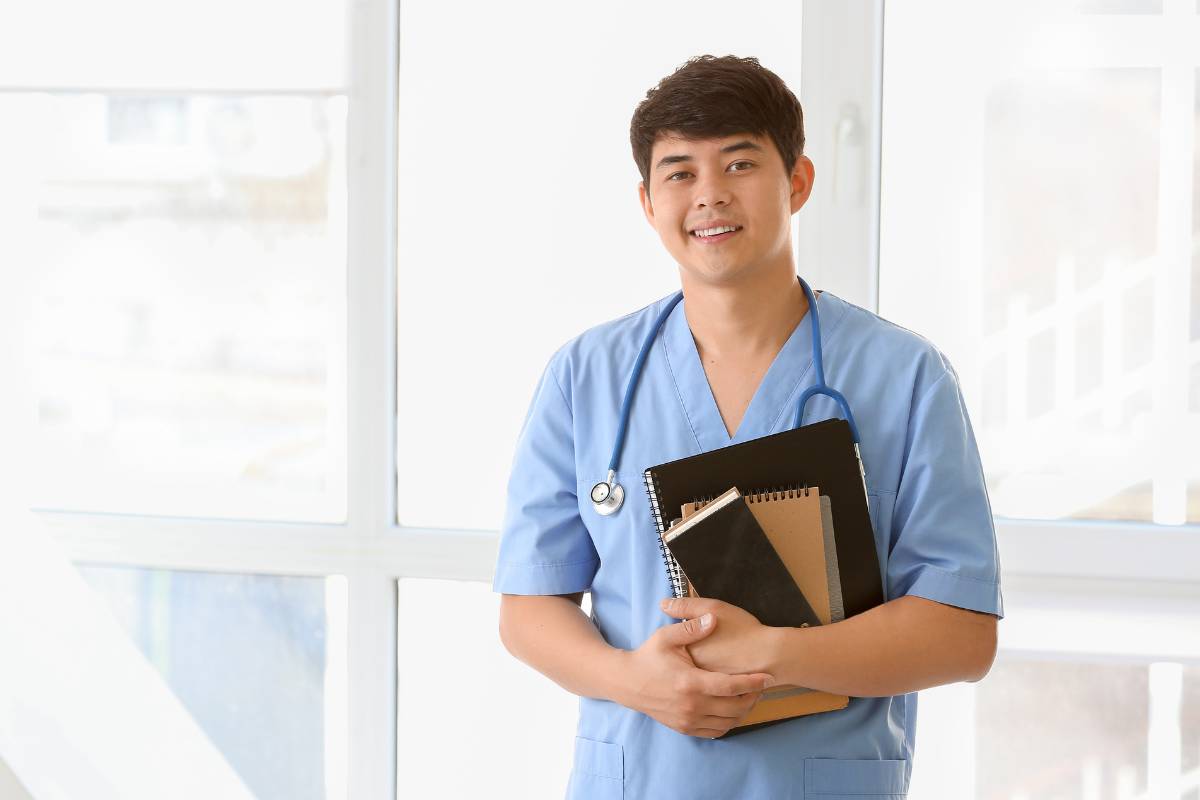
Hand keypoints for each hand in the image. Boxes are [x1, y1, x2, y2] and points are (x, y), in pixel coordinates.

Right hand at [619, 610, 774, 738]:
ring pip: (727, 723)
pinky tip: (732, 709)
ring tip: (750, 697)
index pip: (730, 686)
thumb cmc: (647, 657)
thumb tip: (713, 618)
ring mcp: (687, 720)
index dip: (753, 682)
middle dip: (753, 698)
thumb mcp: (665, 637)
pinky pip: (714, 732)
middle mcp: (691, 706)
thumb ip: (691, 628)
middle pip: (734, 708)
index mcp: (690, 683)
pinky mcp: (684, 728)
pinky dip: (728, 723)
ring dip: (743, 712)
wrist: (626, 683)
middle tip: (762, 686)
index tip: (768, 677)